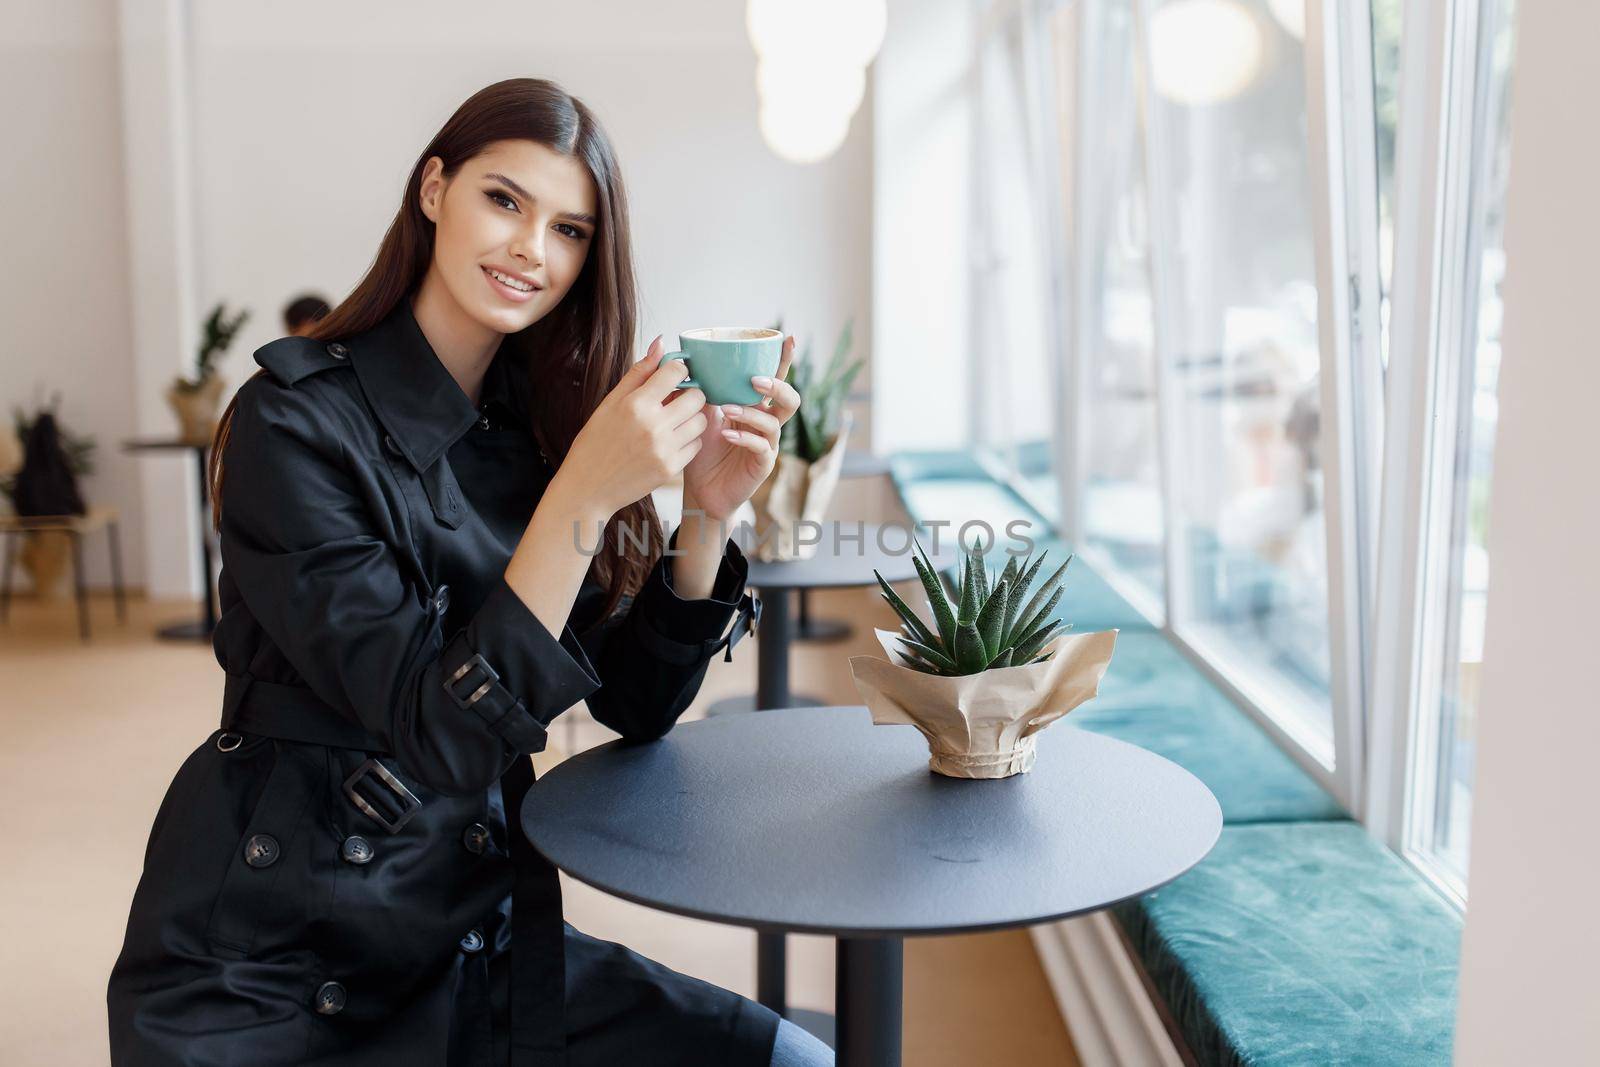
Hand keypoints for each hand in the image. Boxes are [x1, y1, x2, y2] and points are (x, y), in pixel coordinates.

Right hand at [558, 337, 709, 518]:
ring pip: (700, 422)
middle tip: (677, 400)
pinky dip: (688, 441)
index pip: (676, 372)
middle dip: (690, 394)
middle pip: (696, 396)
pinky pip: (696, 446)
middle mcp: (652, 425)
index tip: (673, 377)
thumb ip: (639, 373)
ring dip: (691, 418)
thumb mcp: (610, 403)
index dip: (678, 371)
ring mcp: (663, 449)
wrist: (588, 488)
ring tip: (673, 422)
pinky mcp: (670, 469)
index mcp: (635, 404)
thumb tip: (661, 342)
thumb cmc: (596, 442)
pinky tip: (670, 442)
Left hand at [681, 334, 799, 521]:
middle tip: (754, 380)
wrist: (700, 488)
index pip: (775, 379)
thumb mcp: (700, 414)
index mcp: (756, 407)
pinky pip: (761, 447)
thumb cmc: (703, 450)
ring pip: (774, 423)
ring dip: (752, 412)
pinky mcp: (763, 465)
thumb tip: (688, 359)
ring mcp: (768, 445)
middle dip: (776, 387)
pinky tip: (728, 434)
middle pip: (789, 400)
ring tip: (727, 408)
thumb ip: (702, 389)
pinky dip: (745, 437)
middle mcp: (767, 423)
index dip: (784, 360)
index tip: (788, 338)